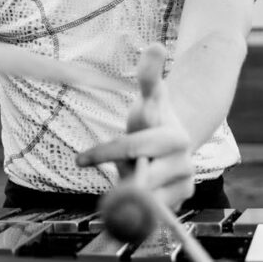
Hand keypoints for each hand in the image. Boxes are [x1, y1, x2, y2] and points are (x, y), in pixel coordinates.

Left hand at [77, 43, 194, 208]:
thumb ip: (149, 73)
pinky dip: (134, 216)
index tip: (78, 159)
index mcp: (174, 136)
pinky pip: (152, 217)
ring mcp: (184, 186)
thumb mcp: (150, 95)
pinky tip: (123, 211)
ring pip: (146, 202)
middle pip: (140, 180)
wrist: (175, 143)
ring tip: (116, 188)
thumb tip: (154, 44)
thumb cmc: (154, 118)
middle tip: (100, 181)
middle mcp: (183, 163)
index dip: (105, 152)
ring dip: (124, 197)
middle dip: (118, 179)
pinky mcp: (179, 204)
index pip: (134, 147)